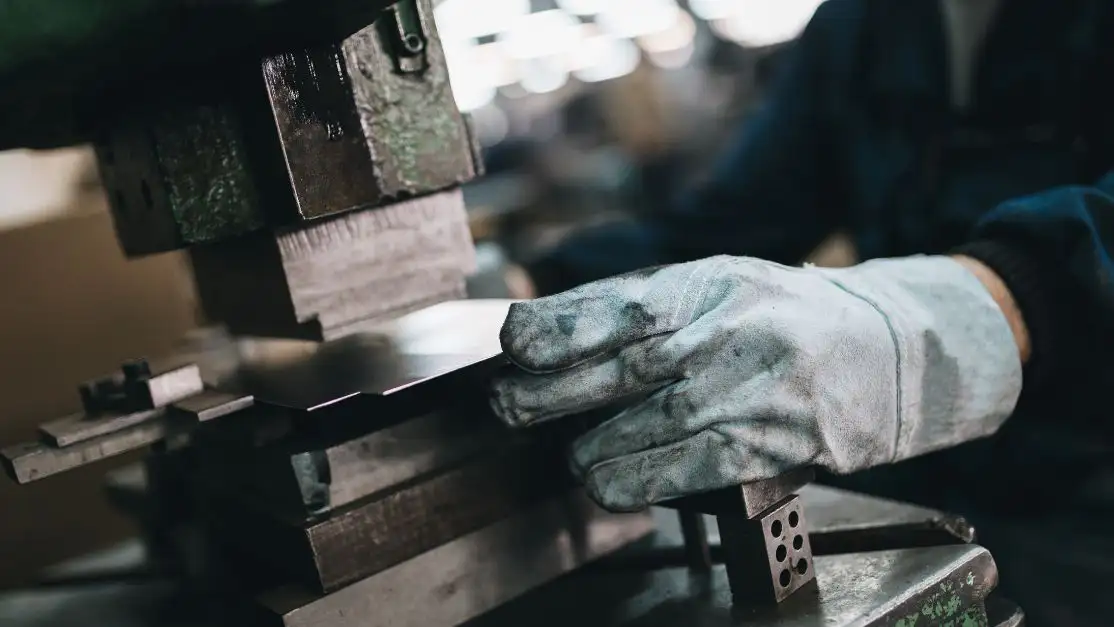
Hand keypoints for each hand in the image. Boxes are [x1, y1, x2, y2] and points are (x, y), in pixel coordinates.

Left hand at [490, 255, 1022, 511]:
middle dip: (553, 391)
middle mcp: (731, 329)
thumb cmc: (785, 318)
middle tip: (507, 406)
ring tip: (568, 457)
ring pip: (653, 422)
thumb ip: (646, 306)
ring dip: (594, 446)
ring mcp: (756, 386)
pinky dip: (641, 479)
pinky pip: (694, 465)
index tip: (514, 344)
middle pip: (625, 366)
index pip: (621, 303)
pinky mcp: (777, 439)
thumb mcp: (720, 287)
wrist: (893, 350)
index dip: (561, 326)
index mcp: (710, 283)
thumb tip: (552, 332)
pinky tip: (606, 485)